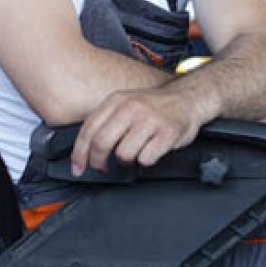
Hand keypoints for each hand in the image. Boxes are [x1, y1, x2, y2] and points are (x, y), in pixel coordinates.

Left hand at [71, 85, 205, 174]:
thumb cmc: (155, 107)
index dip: (79, 153)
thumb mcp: (126, 104)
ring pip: (123, 154)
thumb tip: (85, 149)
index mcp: (116, 100)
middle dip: (98, 161)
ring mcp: (149, 120)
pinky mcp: (166, 133)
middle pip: (102, 143)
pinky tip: (151, 150)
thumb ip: (106, 121)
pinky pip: (146, 158)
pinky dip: (146, 160)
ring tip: (135, 152)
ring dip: (127, 160)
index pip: (89, 130)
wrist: (188, 99)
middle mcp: (131, 108)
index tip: (77, 167)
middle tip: (101, 167)